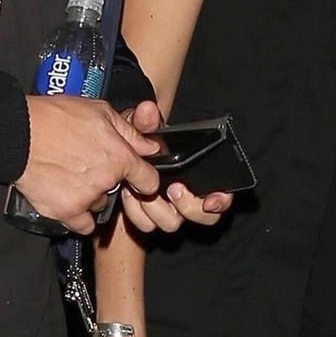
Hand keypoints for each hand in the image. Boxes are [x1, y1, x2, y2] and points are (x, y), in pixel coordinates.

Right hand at [16, 95, 162, 235]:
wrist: (18, 133)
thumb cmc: (55, 117)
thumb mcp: (99, 111)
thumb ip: (130, 132)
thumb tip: (150, 146)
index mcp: (119, 156)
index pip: (148, 180)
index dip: (143, 179)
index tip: (136, 179)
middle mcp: (106, 180)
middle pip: (118, 192)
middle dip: (107, 181)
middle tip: (87, 166)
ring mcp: (86, 198)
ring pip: (98, 204)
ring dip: (89, 195)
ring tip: (69, 175)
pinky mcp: (66, 211)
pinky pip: (83, 225)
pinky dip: (77, 215)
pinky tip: (66, 197)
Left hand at [114, 100, 232, 233]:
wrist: (113, 158)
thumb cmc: (137, 143)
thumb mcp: (141, 128)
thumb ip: (146, 121)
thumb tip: (147, 111)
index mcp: (197, 177)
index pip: (222, 197)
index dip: (220, 202)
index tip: (210, 201)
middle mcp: (187, 197)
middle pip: (202, 216)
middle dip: (186, 206)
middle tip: (171, 190)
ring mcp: (167, 209)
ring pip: (172, 223)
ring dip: (156, 210)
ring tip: (140, 190)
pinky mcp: (146, 217)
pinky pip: (147, 225)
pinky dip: (137, 215)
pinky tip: (128, 197)